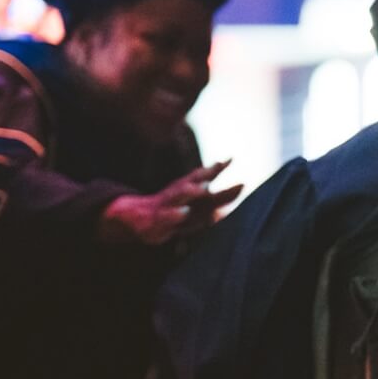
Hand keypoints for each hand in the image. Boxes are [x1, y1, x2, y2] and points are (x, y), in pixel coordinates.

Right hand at [98, 160, 241, 244]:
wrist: (135, 217)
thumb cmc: (173, 210)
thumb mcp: (197, 204)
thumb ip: (219, 198)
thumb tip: (241, 189)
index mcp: (188, 188)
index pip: (204, 176)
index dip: (217, 168)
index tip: (230, 159)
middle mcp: (178, 193)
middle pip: (193, 180)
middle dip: (205, 174)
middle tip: (219, 167)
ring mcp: (167, 204)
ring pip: (179, 195)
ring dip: (191, 190)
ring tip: (204, 188)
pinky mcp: (157, 219)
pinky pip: (166, 216)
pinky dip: (175, 214)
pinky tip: (184, 212)